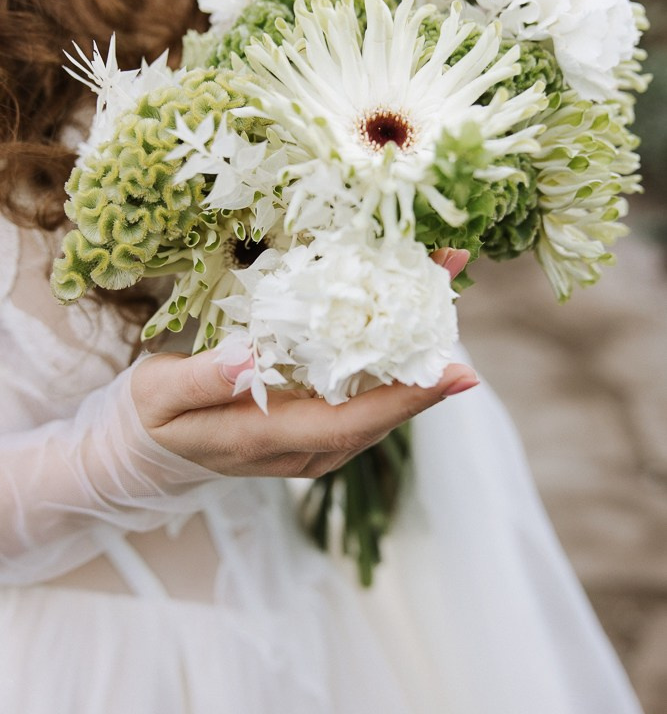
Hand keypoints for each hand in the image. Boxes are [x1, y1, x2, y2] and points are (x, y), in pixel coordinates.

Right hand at [131, 246, 476, 478]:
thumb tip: (252, 354)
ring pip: (378, 402)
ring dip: (415, 351)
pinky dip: (390, 358)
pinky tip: (404, 316)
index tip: (455, 371)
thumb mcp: (161, 395)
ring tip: (440, 285)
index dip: (404, 399)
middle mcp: (304, 451)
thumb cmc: (154, 418)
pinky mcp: (313, 426)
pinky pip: (363, 395)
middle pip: (379, 409)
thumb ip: (202, 380)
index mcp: (267, 442)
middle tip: (454, 283)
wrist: (148, 452)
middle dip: (426, 357)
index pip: (349, 424)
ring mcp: (313, 444)